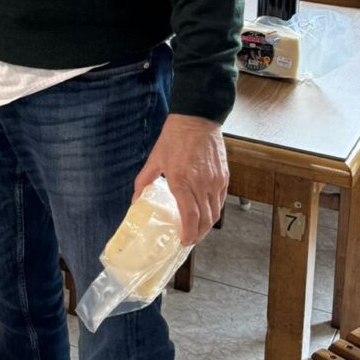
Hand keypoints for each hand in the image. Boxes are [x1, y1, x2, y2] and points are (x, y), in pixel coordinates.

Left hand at [133, 112, 227, 245]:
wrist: (198, 118)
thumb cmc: (175, 137)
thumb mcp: (155, 159)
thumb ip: (144, 181)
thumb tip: (135, 200)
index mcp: (182, 180)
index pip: (190, 216)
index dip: (188, 233)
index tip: (183, 242)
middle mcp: (201, 184)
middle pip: (205, 220)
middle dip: (198, 235)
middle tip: (189, 241)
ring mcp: (215, 181)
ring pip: (215, 212)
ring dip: (208, 226)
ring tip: (197, 231)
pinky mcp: (224, 176)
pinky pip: (221, 200)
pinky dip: (214, 211)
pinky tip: (206, 213)